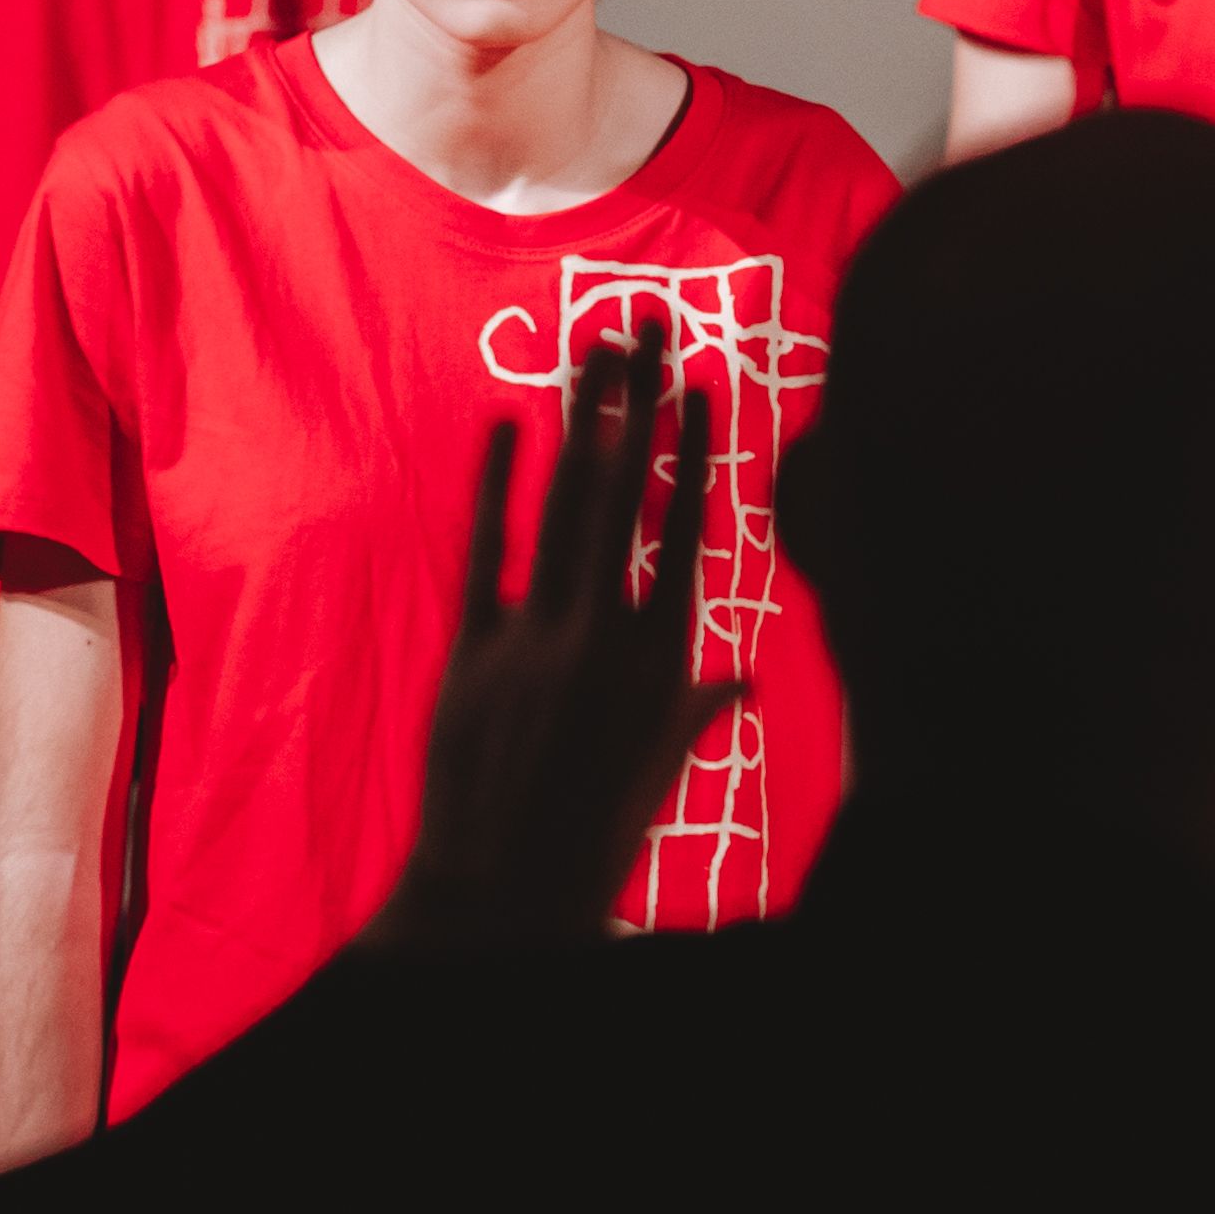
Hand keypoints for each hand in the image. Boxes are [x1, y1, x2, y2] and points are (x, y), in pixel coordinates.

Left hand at [371, 327, 736, 951]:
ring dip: (578, 422)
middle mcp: (602, 634)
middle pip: (624, 493)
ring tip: (592, 355)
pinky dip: (495, 488)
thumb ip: (698, 709)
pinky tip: (504, 426)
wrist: (507, 888)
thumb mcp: (664, 765)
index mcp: (662, 658)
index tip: (701, 385)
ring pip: (562, 507)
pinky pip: (486, 552)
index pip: (685, 530)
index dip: (694, 451)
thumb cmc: (598, 832)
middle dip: (636, 400)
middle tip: (643, 325)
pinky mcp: (474, 651)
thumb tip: (741, 684)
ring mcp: (535, 637)